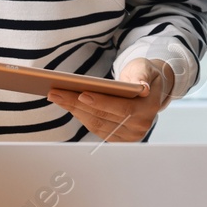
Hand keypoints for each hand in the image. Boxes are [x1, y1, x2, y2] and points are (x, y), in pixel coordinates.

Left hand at [48, 57, 173, 141]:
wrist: (150, 89)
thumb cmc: (144, 75)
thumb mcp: (145, 68)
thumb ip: (143, 76)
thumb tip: (143, 87)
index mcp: (149, 108)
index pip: (123, 108)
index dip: (102, 102)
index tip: (81, 94)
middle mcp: (140, 126)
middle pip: (104, 117)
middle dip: (77, 104)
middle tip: (56, 92)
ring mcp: (129, 135)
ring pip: (96, 124)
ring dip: (74, 110)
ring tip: (57, 96)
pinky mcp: (118, 138)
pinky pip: (95, 128)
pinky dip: (80, 115)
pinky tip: (67, 104)